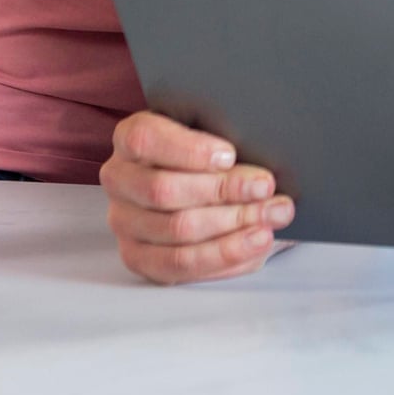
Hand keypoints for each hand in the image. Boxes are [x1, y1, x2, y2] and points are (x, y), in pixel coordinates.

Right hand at [101, 111, 294, 284]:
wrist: (204, 181)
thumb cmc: (209, 151)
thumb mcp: (215, 129)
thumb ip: (225, 133)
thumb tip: (259, 152)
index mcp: (131, 138)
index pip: (146, 140)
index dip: (189, 150)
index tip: (230, 155)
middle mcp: (120, 180)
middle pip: (163, 190)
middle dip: (223, 190)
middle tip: (265, 187)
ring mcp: (125, 222)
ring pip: (176, 230)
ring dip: (233, 224)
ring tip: (273, 214)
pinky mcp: (140, 257)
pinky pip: (181, 264)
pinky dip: (225, 254)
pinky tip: (256, 241)